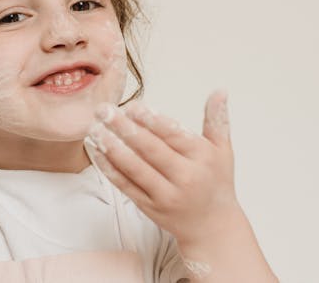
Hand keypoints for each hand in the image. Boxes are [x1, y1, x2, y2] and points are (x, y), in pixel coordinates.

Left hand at [87, 90, 239, 246]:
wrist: (213, 227)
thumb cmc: (216, 182)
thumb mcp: (223, 150)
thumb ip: (217, 119)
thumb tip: (219, 90)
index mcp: (202, 158)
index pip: (173, 134)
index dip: (150, 119)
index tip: (131, 105)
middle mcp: (184, 177)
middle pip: (150, 149)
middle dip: (123, 128)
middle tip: (104, 110)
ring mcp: (165, 195)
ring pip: (134, 168)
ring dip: (111, 146)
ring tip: (94, 128)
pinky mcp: (149, 207)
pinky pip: (125, 185)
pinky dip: (109, 168)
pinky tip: (96, 151)